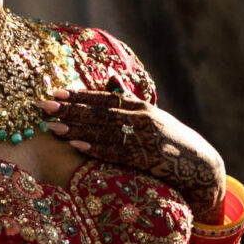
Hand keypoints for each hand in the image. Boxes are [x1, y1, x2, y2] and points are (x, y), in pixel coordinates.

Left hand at [41, 82, 225, 215]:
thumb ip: (128, 99)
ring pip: (105, 133)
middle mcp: (142, 119)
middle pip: (100, 113)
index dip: (78, 95)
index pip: (104, 98)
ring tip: (53, 128)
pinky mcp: (149, 159)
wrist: (200, 165)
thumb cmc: (169, 139)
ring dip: (77, 130)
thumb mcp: (151, 115)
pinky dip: (97, 149)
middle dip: (69, 110)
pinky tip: (78, 147)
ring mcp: (146, 139)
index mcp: (140, 107)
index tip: (55, 93)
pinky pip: (118, 154)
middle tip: (43, 107)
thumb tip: (111, 78)